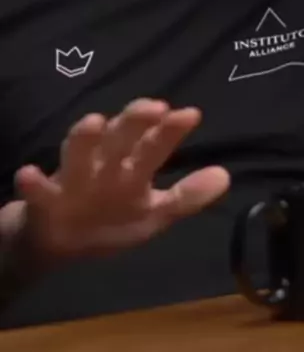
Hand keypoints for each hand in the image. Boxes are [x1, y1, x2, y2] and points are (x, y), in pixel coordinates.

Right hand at [11, 99, 229, 259]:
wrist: (58, 244)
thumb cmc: (111, 219)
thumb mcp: (154, 214)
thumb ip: (187, 197)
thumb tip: (225, 176)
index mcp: (132, 167)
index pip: (154, 143)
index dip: (171, 130)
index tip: (191, 115)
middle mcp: (105, 164)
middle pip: (120, 138)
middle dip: (135, 121)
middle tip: (154, 107)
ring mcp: (73, 179)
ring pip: (79, 153)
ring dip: (85, 138)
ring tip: (96, 121)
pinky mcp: (44, 200)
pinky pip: (37, 191)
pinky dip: (32, 183)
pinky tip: (29, 174)